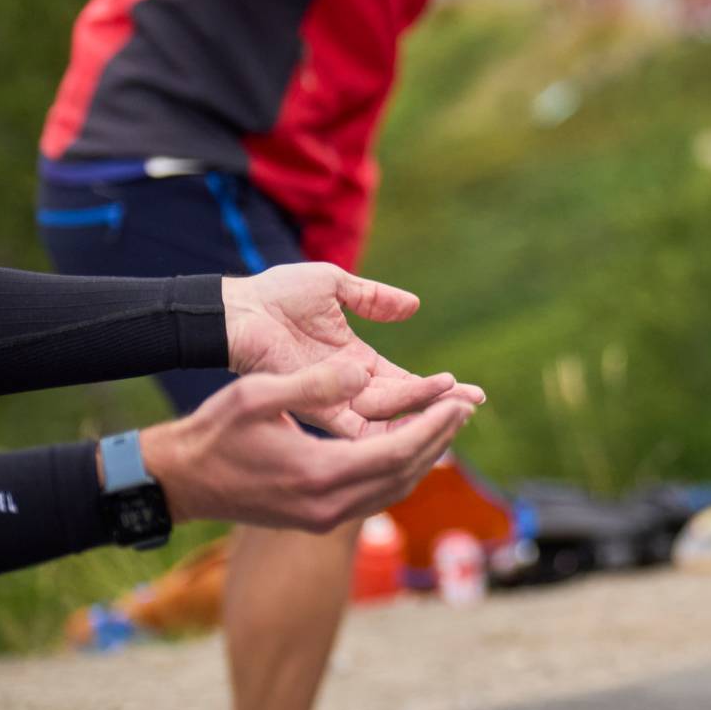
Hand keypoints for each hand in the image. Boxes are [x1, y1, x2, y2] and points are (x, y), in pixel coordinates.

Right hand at [138, 361, 476, 534]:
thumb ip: (312, 384)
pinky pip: (375, 496)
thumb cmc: (213, 434)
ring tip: (446, 422)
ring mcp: (323, 518)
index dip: (434, 427)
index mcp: (318, 475)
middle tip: (465, 407)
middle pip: (405, 474)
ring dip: (424, 456)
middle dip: (440, 439)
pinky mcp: (317, 519)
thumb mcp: (256, 396)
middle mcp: (327, 506)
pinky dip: (399, 469)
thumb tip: (362, 371)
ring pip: (393, 489)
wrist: (180, 482)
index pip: (397, 453)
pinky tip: (409, 444)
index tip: (460, 401)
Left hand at [222, 263, 483, 436]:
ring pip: (385, 415)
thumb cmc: (276, 294)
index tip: (471, 392)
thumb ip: (373, 298)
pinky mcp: (313, 402)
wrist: (236, 309)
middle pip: (403, 404)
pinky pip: (353, 422)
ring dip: (419, 410)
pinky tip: (413, 414)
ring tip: (453, 403)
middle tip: (475, 403)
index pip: (404, 381)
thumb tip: (413, 306)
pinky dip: (384, 422)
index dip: (436, 388)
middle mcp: (347, 385)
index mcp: (354, 361)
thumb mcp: (335, 286)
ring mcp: (330, 396)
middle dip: (440, 404)